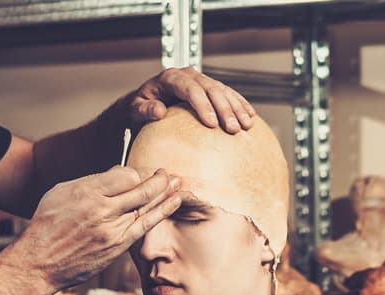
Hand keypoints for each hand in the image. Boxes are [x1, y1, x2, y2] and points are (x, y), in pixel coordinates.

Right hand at [8, 167, 181, 291]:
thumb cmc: (46, 225)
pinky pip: (145, 225)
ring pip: (147, 206)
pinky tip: (174, 202)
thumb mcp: (61, 192)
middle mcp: (102, 211)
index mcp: (86, 192)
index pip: (125, 174)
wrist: (39, 262)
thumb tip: (118, 175)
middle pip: (141, 188)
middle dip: (158, 179)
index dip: (135, 172)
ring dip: (166, 193)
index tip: (137, 173)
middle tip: (167, 173)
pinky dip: (162, 211)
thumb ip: (91, 182)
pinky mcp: (117, 247)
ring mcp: (112, 230)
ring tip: (179, 182)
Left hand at [129, 67, 255, 133]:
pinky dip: (239, 104)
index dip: (203, 106)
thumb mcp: (134, 109)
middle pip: (210, 90)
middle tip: (233, 129)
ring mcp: (199, 80)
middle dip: (224, 109)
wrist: (143, 102)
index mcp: (170, 77)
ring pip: (222, 91)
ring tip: (245, 126)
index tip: (212, 124)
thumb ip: (144, 110)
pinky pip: (227, 93)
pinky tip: (250, 116)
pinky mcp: (207, 87)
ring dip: (236, 108)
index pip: (190, 89)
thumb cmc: (137, 107)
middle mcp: (187, 75)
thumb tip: (159, 111)